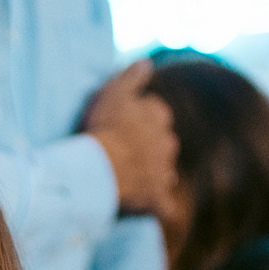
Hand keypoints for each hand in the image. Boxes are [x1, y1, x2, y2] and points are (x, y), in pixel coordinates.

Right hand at [81, 59, 177, 215]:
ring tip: (129, 179)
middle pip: (162, 144)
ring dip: (151, 175)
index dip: (138, 120)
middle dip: (149, 148)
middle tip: (124, 153)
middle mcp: (168, 144)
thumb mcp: (113, 92)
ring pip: (163, 173)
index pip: (156, 114)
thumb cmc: (104, 128)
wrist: (100, 169)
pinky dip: (157, 206)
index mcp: (159, 117)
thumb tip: (147, 62)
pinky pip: (162, 206)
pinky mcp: (158, 200)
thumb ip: (132, 76)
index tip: (121, 125)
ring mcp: (164, 173)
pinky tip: (146, 207)